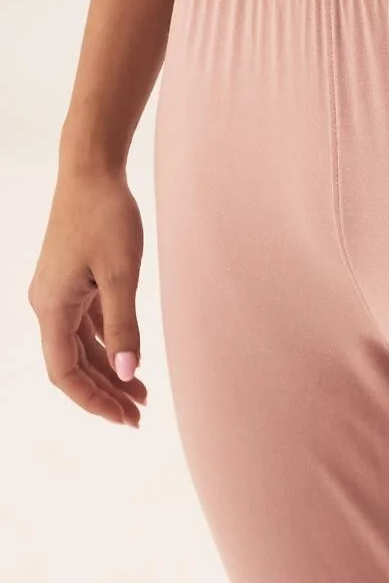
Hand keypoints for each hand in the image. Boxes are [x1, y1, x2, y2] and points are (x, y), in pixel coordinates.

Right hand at [27, 165, 147, 427]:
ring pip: (82, 344)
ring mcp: (60, 291)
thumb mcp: (121, 271)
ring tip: (142, 393)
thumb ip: (124, 323)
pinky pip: (88, 322)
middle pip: (74, 363)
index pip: (66, 373)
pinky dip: (109, 341)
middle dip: (106, 391)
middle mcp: (49, 304)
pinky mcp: (74, 277)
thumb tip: (129, 371)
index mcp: (53, 307)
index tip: (124, 418)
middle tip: (140, 414)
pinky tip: (130, 354)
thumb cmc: (106, 215)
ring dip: (109, 368)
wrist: (92, 168)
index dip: (94, 400)